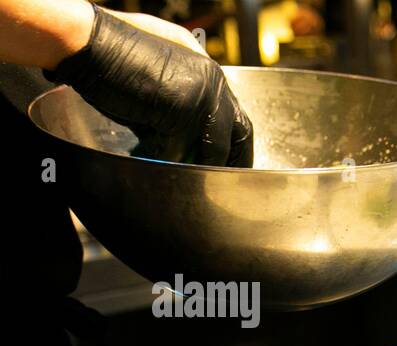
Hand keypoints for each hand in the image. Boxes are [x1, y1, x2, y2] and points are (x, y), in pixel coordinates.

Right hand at [49, 5, 252, 166]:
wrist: (90, 44)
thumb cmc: (116, 68)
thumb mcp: (161, 95)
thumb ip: (183, 120)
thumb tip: (188, 153)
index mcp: (211, 75)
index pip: (237, 120)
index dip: (234, 147)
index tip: (228, 168)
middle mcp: (214, 82)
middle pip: (240, 134)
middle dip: (231, 162)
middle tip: (220, 184)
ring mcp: (203, 94)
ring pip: (216, 148)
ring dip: (199, 166)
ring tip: (184, 177)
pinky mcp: (185, 108)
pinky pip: (184, 149)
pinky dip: (170, 160)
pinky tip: (155, 160)